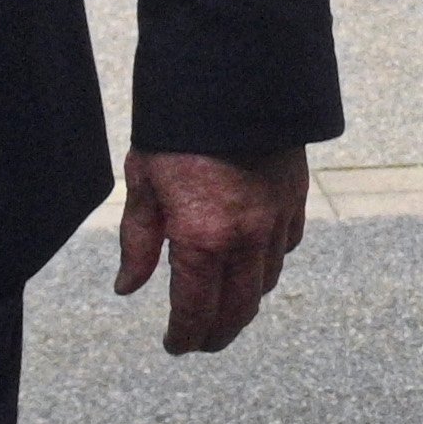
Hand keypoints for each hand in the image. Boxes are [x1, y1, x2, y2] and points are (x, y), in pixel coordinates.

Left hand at [113, 147, 309, 353]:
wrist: (233, 78)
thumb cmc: (178, 128)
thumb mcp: (144, 182)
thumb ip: (139, 241)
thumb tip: (128, 286)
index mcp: (202, 238)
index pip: (195, 311)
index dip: (184, 336)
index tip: (174, 345)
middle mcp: (245, 239)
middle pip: (238, 310)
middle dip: (218, 334)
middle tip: (200, 341)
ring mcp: (275, 220)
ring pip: (266, 283)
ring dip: (245, 302)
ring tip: (225, 305)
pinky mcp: (294, 199)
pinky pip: (286, 248)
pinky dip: (268, 265)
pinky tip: (253, 261)